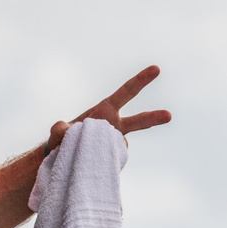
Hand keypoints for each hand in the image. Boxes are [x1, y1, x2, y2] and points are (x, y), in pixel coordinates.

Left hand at [46, 65, 171, 152]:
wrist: (64, 156)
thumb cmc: (63, 138)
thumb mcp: (58, 131)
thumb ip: (59, 129)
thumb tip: (64, 130)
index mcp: (105, 110)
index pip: (125, 93)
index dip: (140, 80)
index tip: (157, 69)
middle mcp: (115, 125)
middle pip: (137, 121)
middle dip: (153, 118)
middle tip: (169, 115)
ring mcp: (116, 141)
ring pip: (121, 144)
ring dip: (110, 148)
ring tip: (91, 149)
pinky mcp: (115, 156)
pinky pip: (112, 157)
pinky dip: (101, 159)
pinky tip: (90, 158)